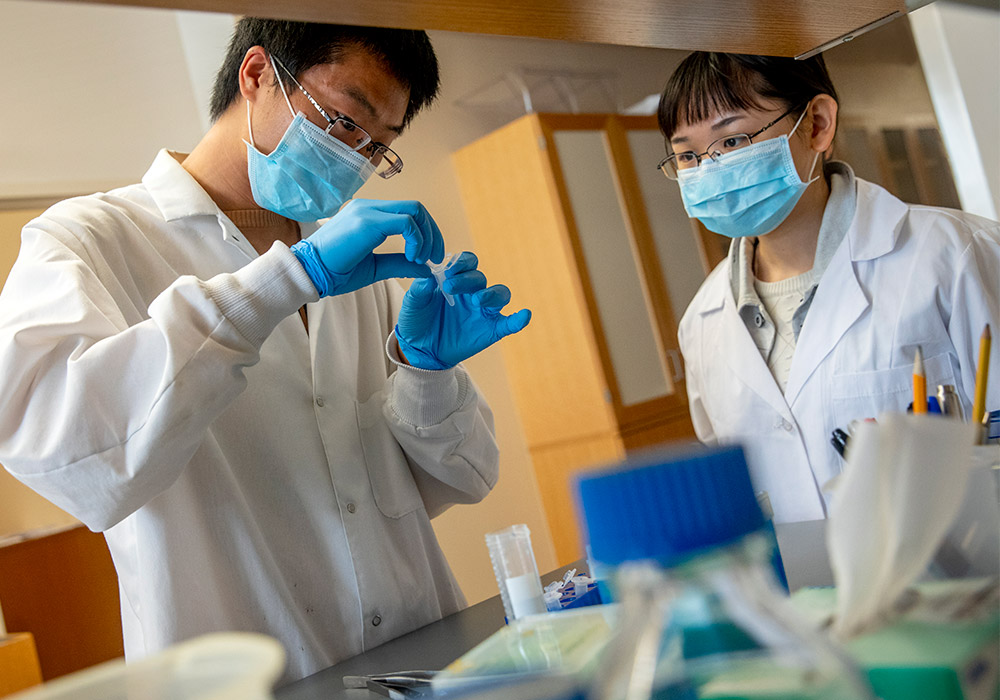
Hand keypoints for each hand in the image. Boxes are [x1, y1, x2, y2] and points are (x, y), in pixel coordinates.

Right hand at [290, 199, 443, 296]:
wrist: (308, 273)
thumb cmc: (335, 271)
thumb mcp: (375, 267)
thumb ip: (400, 264)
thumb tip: (426, 268)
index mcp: (369, 215)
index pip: (408, 212)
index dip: (427, 232)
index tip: (431, 257)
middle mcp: (369, 207)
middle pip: (416, 208)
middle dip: (433, 233)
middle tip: (436, 258)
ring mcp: (368, 211)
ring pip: (415, 211)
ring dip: (427, 237)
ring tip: (422, 260)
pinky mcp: (368, 221)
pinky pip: (406, 222)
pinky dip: (417, 239)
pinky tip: (413, 257)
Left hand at [395, 252, 531, 369]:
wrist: (420, 351)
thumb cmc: (417, 321)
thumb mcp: (413, 304)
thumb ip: (420, 289)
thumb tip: (429, 276)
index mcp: (456, 280)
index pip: (467, 263)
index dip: (461, 262)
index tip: (448, 268)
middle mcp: (473, 292)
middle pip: (480, 278)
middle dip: (467, 279)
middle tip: (450, 287)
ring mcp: (483, 311)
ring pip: (499, 294)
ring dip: (491, 294)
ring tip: (477, 300)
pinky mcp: (491, 330)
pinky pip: (509, 323)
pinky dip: (519, 319)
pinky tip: (524, 315)